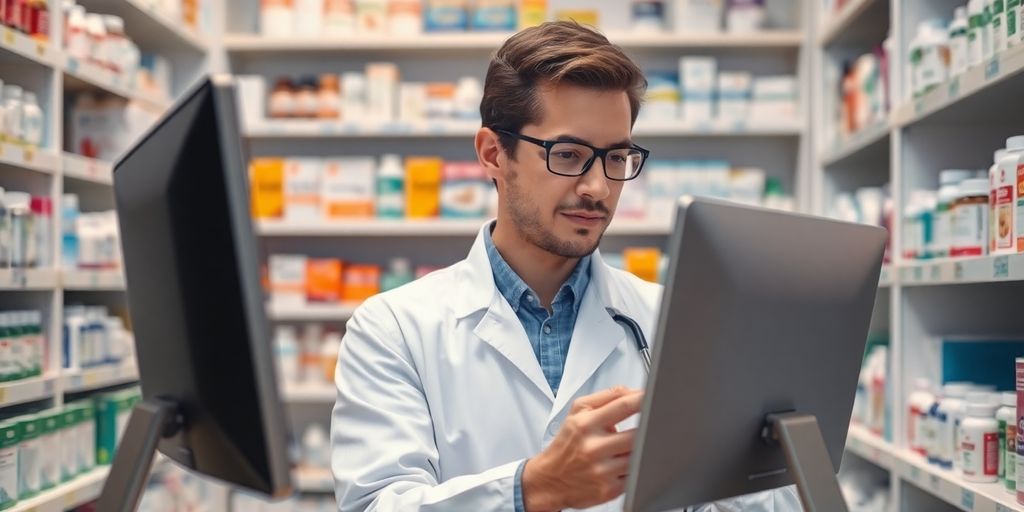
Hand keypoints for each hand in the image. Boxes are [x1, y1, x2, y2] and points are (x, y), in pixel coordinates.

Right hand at [521, 386, 643, 511]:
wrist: (550, 480)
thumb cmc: (566, 444)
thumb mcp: (577, 412)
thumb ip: (606, 397)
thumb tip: (633, 392)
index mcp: (586, 425)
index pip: (623, 406)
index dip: (643, 399)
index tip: (656, 397)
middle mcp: (593, 448)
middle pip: (637, 434)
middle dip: (648, 429)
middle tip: (651, 425)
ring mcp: (602, 471)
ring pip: (639, 456)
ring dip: (642, 450)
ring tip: (630, 447)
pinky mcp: (609, 490)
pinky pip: (636, 476)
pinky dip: (637, 468)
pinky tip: (625, 464)